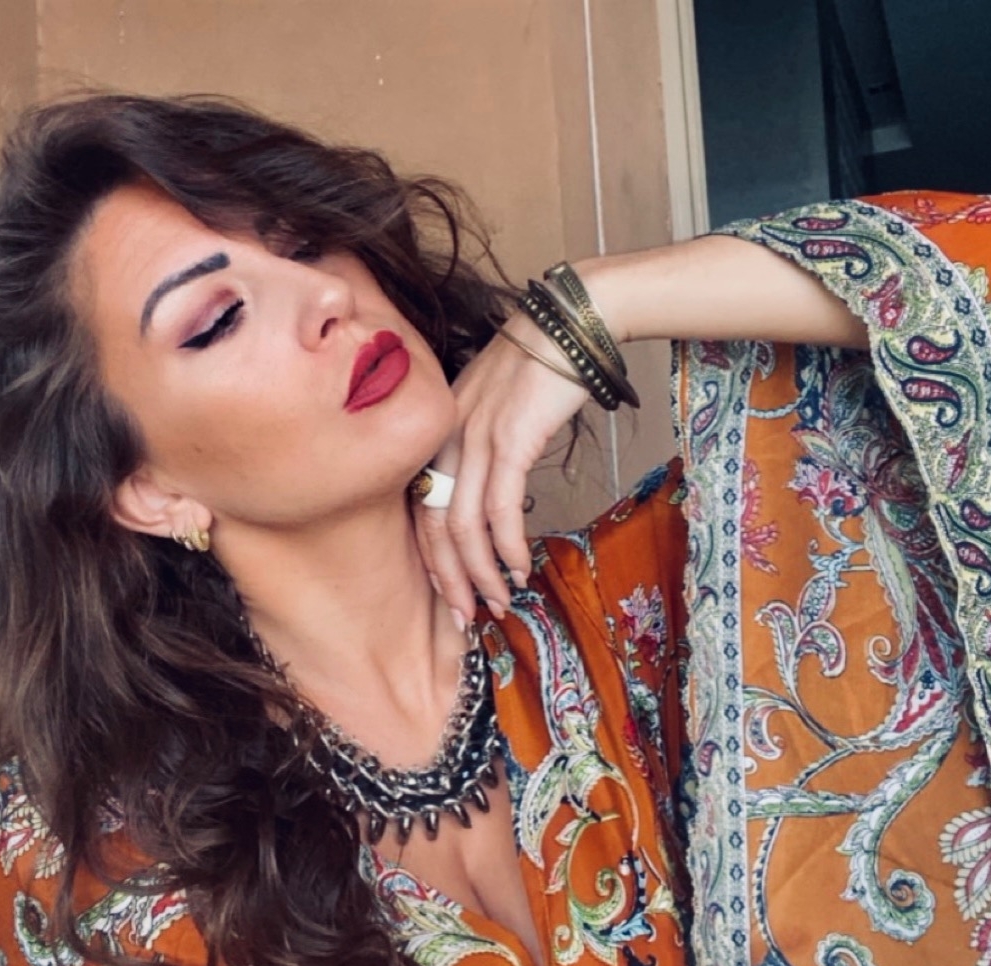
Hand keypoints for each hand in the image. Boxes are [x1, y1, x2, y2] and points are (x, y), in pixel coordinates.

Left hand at [415, 311, 590, 623]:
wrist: (569, 324)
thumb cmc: (541, 363)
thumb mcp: (497, 405)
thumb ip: (483, 444)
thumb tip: (493, 494)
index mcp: (439, 431)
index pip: (421, 508)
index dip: (432, 558)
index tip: (451, 593)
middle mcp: (447, 437)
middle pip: (433, 525)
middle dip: (451, 579)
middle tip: (467, 615)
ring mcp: (475, 438)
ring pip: (463, 524)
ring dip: (482, 571)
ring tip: (500, 601)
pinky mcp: (509, 439)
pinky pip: (500, 506)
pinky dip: (508, 543)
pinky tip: (519, 565)